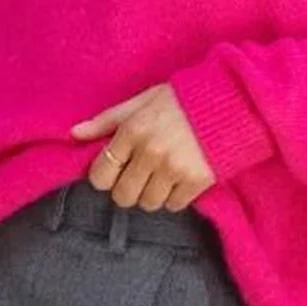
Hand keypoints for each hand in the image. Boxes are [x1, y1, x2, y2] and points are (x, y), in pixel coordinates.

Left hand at [69, 83, 215, 211]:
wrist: (232, 101)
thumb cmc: (183, 99)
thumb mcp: (143, 100)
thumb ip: (108, 119)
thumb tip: (74, 134)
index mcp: (133, 130)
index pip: (101, 174)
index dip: (105, 177)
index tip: (115, 171)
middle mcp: (150, 152)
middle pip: (123, 196)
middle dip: (128, 189)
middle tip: (140, 175)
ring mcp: (174, 169)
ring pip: (148, 203)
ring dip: (152, 194)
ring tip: (163, 175)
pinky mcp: (196, 181)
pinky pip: (174, 205)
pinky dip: (175, 197)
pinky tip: (180, 179)